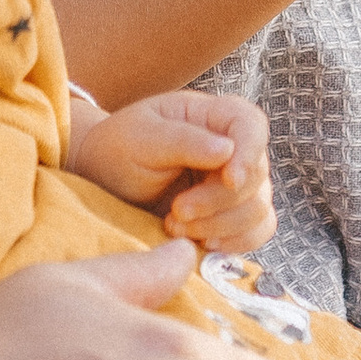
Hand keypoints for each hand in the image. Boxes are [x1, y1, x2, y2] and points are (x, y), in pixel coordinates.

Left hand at [70, 90, 276, 250]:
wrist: (103, 180)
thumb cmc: (119, 148)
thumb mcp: (140, 138)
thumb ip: (182, 141)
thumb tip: (227, 150)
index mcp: (212, 116)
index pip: (252, 124)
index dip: (249, 153)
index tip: (229, 180)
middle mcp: (233, 148)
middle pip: (255, 176)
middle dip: (216, 202)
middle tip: (176, 212)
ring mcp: (236, 184)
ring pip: (257, 209)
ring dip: (219, 226)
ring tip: (174, 226)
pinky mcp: (231, 216)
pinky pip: (256, 232)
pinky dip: (234, 243)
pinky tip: (201, 243)